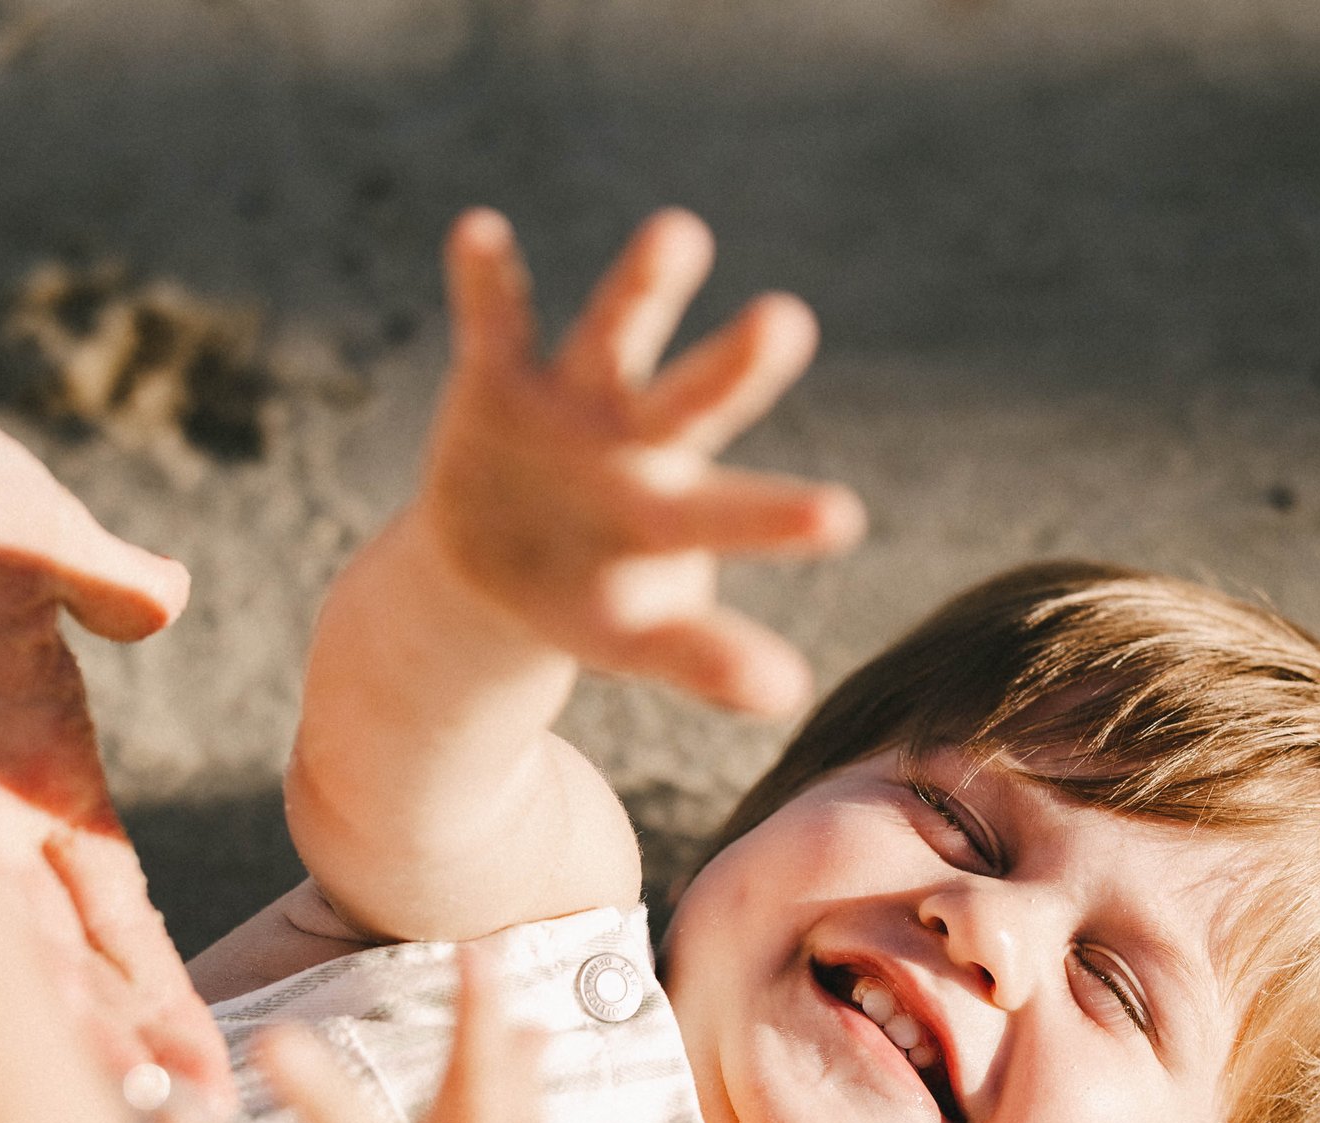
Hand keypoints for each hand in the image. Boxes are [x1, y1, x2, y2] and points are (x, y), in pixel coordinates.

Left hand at [0, 353, 230, 1104]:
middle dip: (116, 1051)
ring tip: (99, 1120)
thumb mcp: (28, 533)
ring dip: (42, 1037)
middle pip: (59, 960)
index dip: (158, 991)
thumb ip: (95, 577)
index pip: (113, 912)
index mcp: (42, 766)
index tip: (209, 1069)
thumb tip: (163, 598)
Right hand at [416, 208, 864, 716]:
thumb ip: (706, 658)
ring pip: (613, 334)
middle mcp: (639, 439)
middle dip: (736, 367)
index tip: (841, 520)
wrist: (498, 566)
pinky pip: (494, 320)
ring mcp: (571, 402)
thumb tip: (788, 695)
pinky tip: (478, 231)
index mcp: (680, 508)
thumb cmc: (596, 601)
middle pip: (694, 400)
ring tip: (683, 233)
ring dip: (644, 286)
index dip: (776, 521)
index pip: (736, 513)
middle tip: (790, 321)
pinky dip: (483, 279)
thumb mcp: (642, 639)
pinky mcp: (498, 377)